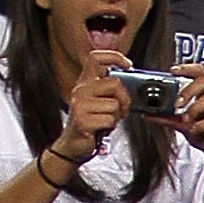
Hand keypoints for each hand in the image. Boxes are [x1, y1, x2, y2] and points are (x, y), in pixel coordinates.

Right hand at [54, 50, 128, 172]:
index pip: (96, 58)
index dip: (114, 56)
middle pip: (115, 83)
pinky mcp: (82, 120)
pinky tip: (101, 129)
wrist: (72, 146)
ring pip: (114, 105)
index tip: (127, 64)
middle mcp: (80, 90)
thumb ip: (109, 92)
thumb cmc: (90, 125)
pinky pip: (109, 120)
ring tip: (106, 122)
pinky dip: (111, 127)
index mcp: (85, 82)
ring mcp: (80, 104)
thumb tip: (130, 86)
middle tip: (122, 111)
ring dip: (116, 117)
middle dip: (124, 99)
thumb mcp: (98, 103)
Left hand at [175, 64, 203, 177]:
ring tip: (187, 120)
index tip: (172, 71)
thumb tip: (149, 114)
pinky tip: (197, 129)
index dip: (187, 68)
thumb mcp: (184, 125)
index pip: (200, 71)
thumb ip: (169, 118)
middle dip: (190, 90)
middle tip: (177, 104)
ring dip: (197, 107)